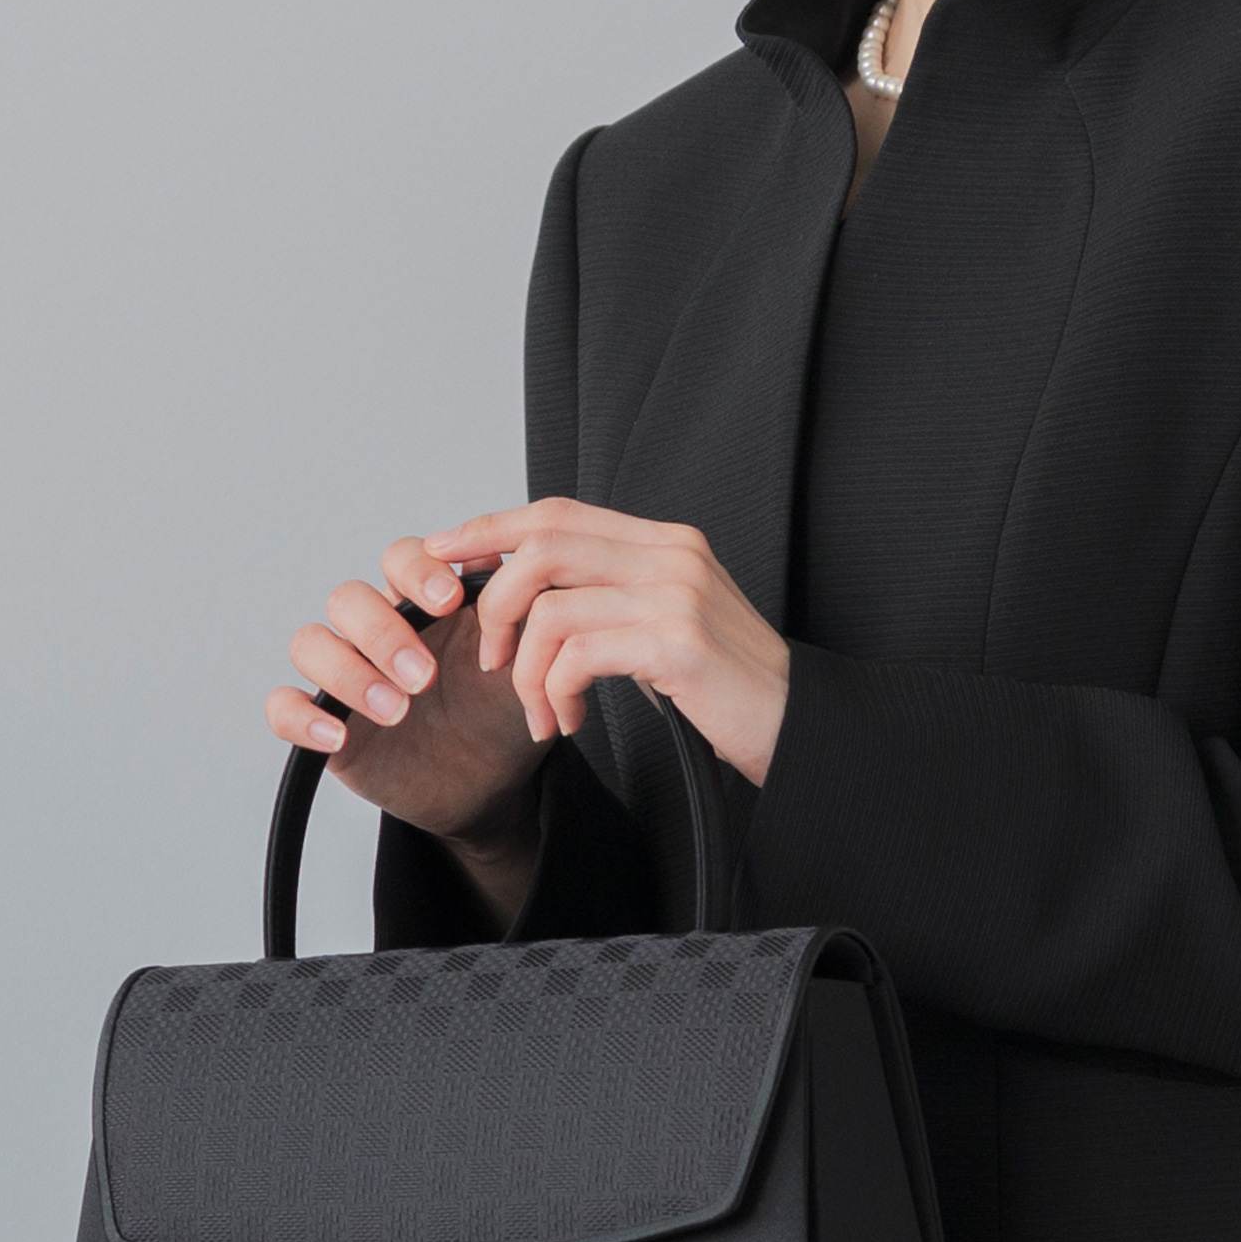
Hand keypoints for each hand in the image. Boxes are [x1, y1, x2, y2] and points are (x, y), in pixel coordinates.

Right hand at [265, 548, 546, 922]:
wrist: (491, 782)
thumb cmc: (501, 713)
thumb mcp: (521, 664)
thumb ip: (512, 613)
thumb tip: (502, 561)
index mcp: (422, 602)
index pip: (401, 558)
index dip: (417, 570)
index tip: (450, 600)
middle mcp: (376, 629)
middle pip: (348, 598)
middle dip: (384, 632)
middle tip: (426, 676)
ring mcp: (344, 673)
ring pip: (309, 642)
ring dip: (348, 672)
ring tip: (397, 710)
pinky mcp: (323, 720)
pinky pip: (282, 706)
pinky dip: (301, 716)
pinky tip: (339, 735)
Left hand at [421, 499, 791, 786]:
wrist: (797, 729)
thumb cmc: (726, 689)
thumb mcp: (665, 625)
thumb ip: (611, 597)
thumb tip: (529, 593)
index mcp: (666, 543)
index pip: (559, 512)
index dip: (493, 529)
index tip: (444, 552)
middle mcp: (672, 554)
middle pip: (544, 542)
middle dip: (497, 601)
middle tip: (492, 657)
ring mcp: (677, 593)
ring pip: (550, 605)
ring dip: (526, 669)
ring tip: (541, 710)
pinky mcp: (677, 640)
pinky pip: (576, 652)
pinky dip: (556, 692)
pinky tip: (569, 719)